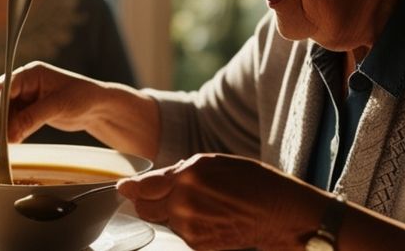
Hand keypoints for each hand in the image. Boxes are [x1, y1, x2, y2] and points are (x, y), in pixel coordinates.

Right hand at [0, 61, 107, 143]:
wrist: (98, 107)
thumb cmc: (83, 97)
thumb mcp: (58, 106)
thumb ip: (32, 118)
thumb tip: (10, 134)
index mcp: (32, 74)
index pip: (6, 87)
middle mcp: (27, 83)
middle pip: (2, 101)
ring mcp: (28, 97)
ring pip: (6, 113)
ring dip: (3, 129)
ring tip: (2, 147)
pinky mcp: (31, 111)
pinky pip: (15, 121)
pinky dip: (12, 132)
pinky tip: (11, 144)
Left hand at [118, 153, 322, 250]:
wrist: (281, 214)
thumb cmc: (253, 182)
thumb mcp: (214, 162)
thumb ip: (179, 171)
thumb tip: (147, 182)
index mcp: (188, 176)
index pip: (143, 187)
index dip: (130, 188)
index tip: (123, 188)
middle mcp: (185, 202)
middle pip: (144, 208)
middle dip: (146, 202)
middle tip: (160, 196)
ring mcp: (190, 227)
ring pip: (161, 221)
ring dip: (168, 214)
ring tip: (197, 205)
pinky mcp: (198, 245)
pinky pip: (178, 234)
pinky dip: (183, 226)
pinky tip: (205, 217)